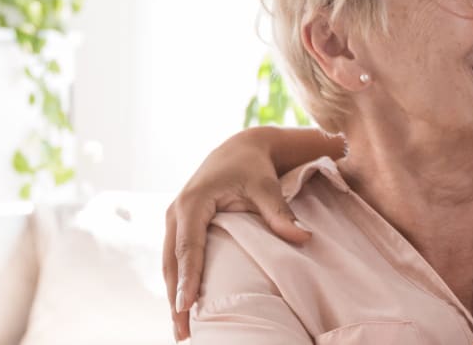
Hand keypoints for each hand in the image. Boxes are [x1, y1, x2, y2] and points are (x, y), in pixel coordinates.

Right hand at [164, 131, 311, 341]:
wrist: (240, 147)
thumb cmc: (254, 167)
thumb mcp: (267, 187)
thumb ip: (280, 213)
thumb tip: (304, 237)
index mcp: (193, 202)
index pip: (188, 248)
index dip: (187, 279)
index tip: (186, 306)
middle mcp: (176, 211)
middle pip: (171, 263)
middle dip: (175, 298)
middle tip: (182, 332)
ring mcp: (174, 219)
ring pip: (169, 264)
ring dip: (173, 295)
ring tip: (180, 329)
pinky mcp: (180, 225)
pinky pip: (174, 258)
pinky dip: (177, 282)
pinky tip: (184, 306)